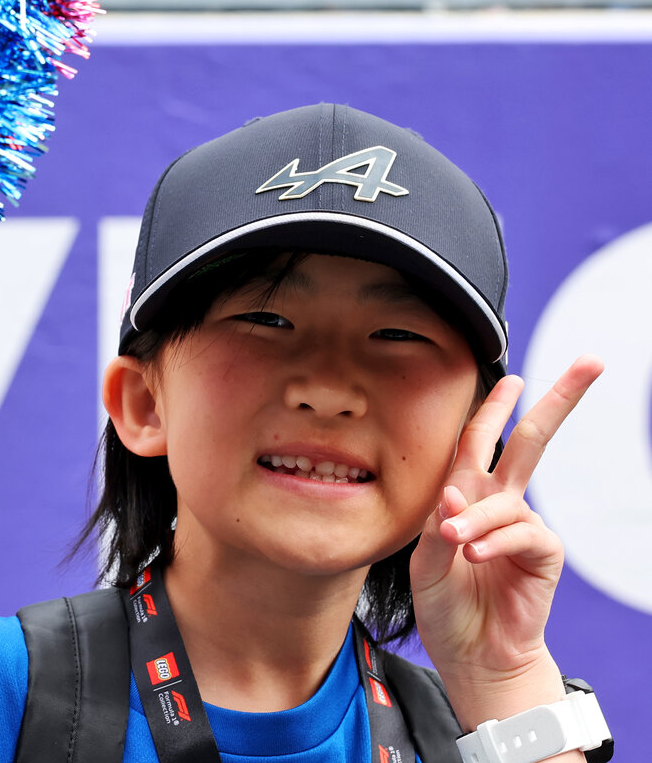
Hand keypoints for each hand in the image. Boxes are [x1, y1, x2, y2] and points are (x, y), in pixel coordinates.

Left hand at [411, 355, 603, 734]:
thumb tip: (454, 487)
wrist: (471, 653)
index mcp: (467, 493)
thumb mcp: (424, 561)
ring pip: (506, 500)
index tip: (513, 372)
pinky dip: (495, 540)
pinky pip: (523, 532)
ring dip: (476, 520)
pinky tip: (475, 555)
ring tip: (455, 544)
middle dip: (559, 400)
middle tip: (592, 362)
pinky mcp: (543, 554)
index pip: (478, 438)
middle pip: (532, 439)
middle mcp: (500, 501)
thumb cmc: (444, 604)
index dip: (494, 405)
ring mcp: (524, 525)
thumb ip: (437, 524)